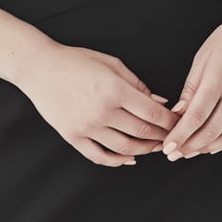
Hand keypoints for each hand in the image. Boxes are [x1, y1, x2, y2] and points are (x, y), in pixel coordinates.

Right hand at [20, 42, 178, 166]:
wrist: (40, 68)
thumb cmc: (77, 60)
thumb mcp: (111, 63)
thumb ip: (137, 83)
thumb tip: (161, 101)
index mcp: (115, 90)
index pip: (152, 113)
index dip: (170, 122)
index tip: (180, 124)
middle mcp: (103, 111)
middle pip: (142, 132)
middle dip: (162, 137)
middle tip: (173, 138)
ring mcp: (87, 127)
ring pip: (124, 149)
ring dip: (144, 151)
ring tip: (154, 148)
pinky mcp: (73, 137)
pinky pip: (99, 156)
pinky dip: (117, 161)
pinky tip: (129, 158)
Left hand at [162, 12, 221, 159]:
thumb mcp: (202, 57)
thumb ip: (191, 87)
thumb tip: (178, 113)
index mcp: (217, 79)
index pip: (195, 117)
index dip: (180, 135)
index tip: (168, 147)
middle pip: (212, 131)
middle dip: (190, 147)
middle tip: (176, 154)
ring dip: (210, 148)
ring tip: (194, 151)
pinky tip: (218, 144)